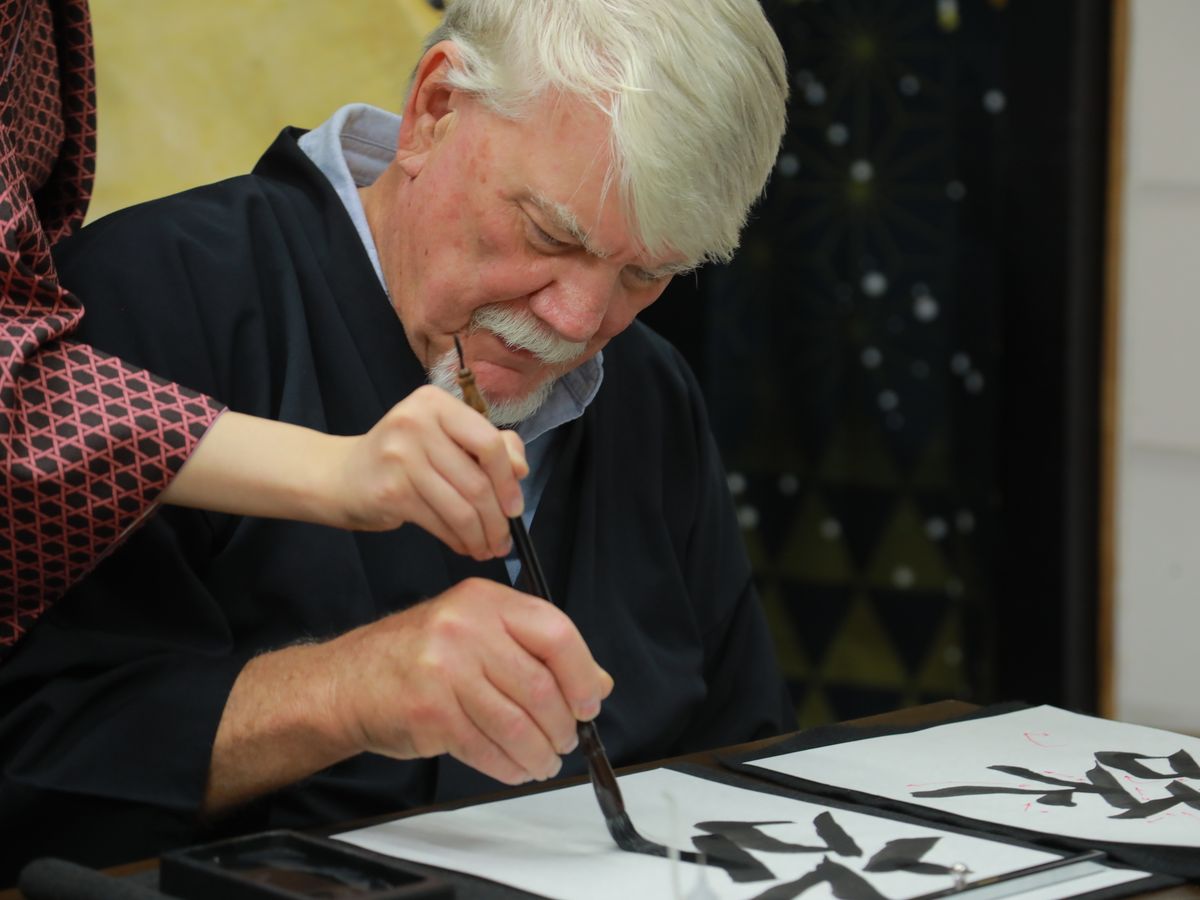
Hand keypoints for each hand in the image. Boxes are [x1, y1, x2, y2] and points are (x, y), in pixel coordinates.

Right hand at [164, 394, 525, 561]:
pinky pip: (439, 521)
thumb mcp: (443, 438)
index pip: (488, 441)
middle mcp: (417, 422)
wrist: (340, 476)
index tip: (515, 507)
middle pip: (476, 480)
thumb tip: (520, 469)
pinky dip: (457, 539)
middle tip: (503, 539)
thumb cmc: (401, 458)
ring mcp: (401, 455)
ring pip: (460, 506)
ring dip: (480, 535)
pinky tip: (463, 546)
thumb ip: (486, 444)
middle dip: (497, 518)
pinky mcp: (391, 490)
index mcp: (435, 402)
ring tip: (487, 548)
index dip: (508, 479)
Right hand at [326, 578, 612, 784]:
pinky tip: (515, 767)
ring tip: (544, 760)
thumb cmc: (415, 657)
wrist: (345, 682)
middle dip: (561, 724)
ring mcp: (444, 669)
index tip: (589, 702)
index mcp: (484, 600)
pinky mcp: (430, 712)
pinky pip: (486, 747)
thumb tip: (596, 683)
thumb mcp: (476, 632)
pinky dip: (509, 765)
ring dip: (539, 752)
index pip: (555, 631)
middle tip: (566, 739)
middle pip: (539, 685)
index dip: (581, 673)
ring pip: (516, 723)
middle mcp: (465, 627)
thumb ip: (534, 650)